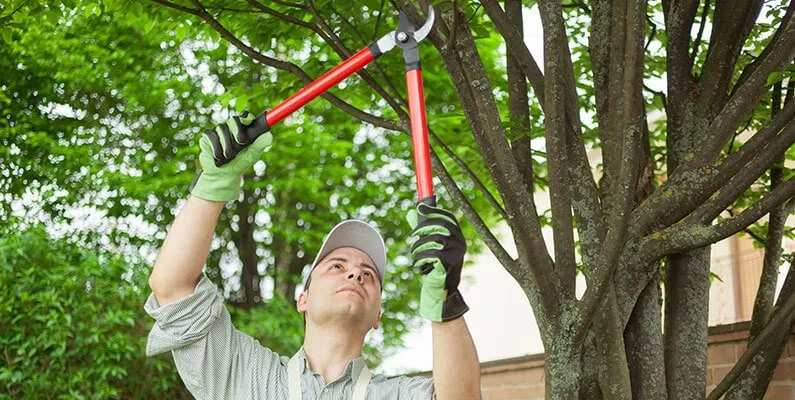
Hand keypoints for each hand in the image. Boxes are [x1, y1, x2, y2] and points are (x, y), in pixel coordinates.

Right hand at [189, 111, 270, 201]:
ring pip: (222, 129)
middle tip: (242, 141)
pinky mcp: (208, 136)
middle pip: (234, 120)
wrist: (224, 174)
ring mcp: (219, 130)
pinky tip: (219, 156)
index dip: (247, 118)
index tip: (248, 122)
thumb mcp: (252, 155)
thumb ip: (260, 145)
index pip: (246, 117)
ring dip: (227, 145)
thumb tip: (269, 136)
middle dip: (237, 131)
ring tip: (229, 156)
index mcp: (244, 129)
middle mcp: (232, 127)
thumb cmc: (240, 162)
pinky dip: (216, 147)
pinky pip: (211, 136)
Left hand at [407, 195, 468, 321]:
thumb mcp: (430, 246)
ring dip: (418, 248)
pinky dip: (420, 260)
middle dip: (422, 229)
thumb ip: (423, 229)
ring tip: (417, 256)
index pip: (447, 218)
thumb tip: (412, 212)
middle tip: (413, 235)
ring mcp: (455, 253)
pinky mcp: (448, 263)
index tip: (420, 207)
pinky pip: (429, 255)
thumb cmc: (435, 267)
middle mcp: (460, 243)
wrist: (442, 291)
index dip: (434, 211)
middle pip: (439, 226)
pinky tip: (421, 267)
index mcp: (457, 236)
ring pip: (431, 240)